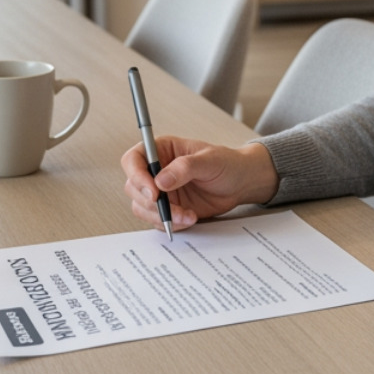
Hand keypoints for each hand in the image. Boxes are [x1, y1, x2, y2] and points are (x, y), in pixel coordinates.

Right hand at [120, 136, 277, 230]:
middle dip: (150, 202)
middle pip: (133, 187)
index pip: (134, 159)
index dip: (137, 176)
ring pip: (142, 207)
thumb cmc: (227, 164)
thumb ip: (185, 168)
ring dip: (162, 216)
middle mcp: (157, 170)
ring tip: (187, 215)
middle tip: (172, 208)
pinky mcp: (168, 208)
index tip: (153, 192)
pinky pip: (157, 220)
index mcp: (162, 150)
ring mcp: (161, 191)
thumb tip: (161, 180)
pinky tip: (189, 218)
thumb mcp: (209, 160)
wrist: (240, 184)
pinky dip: (171, 223)